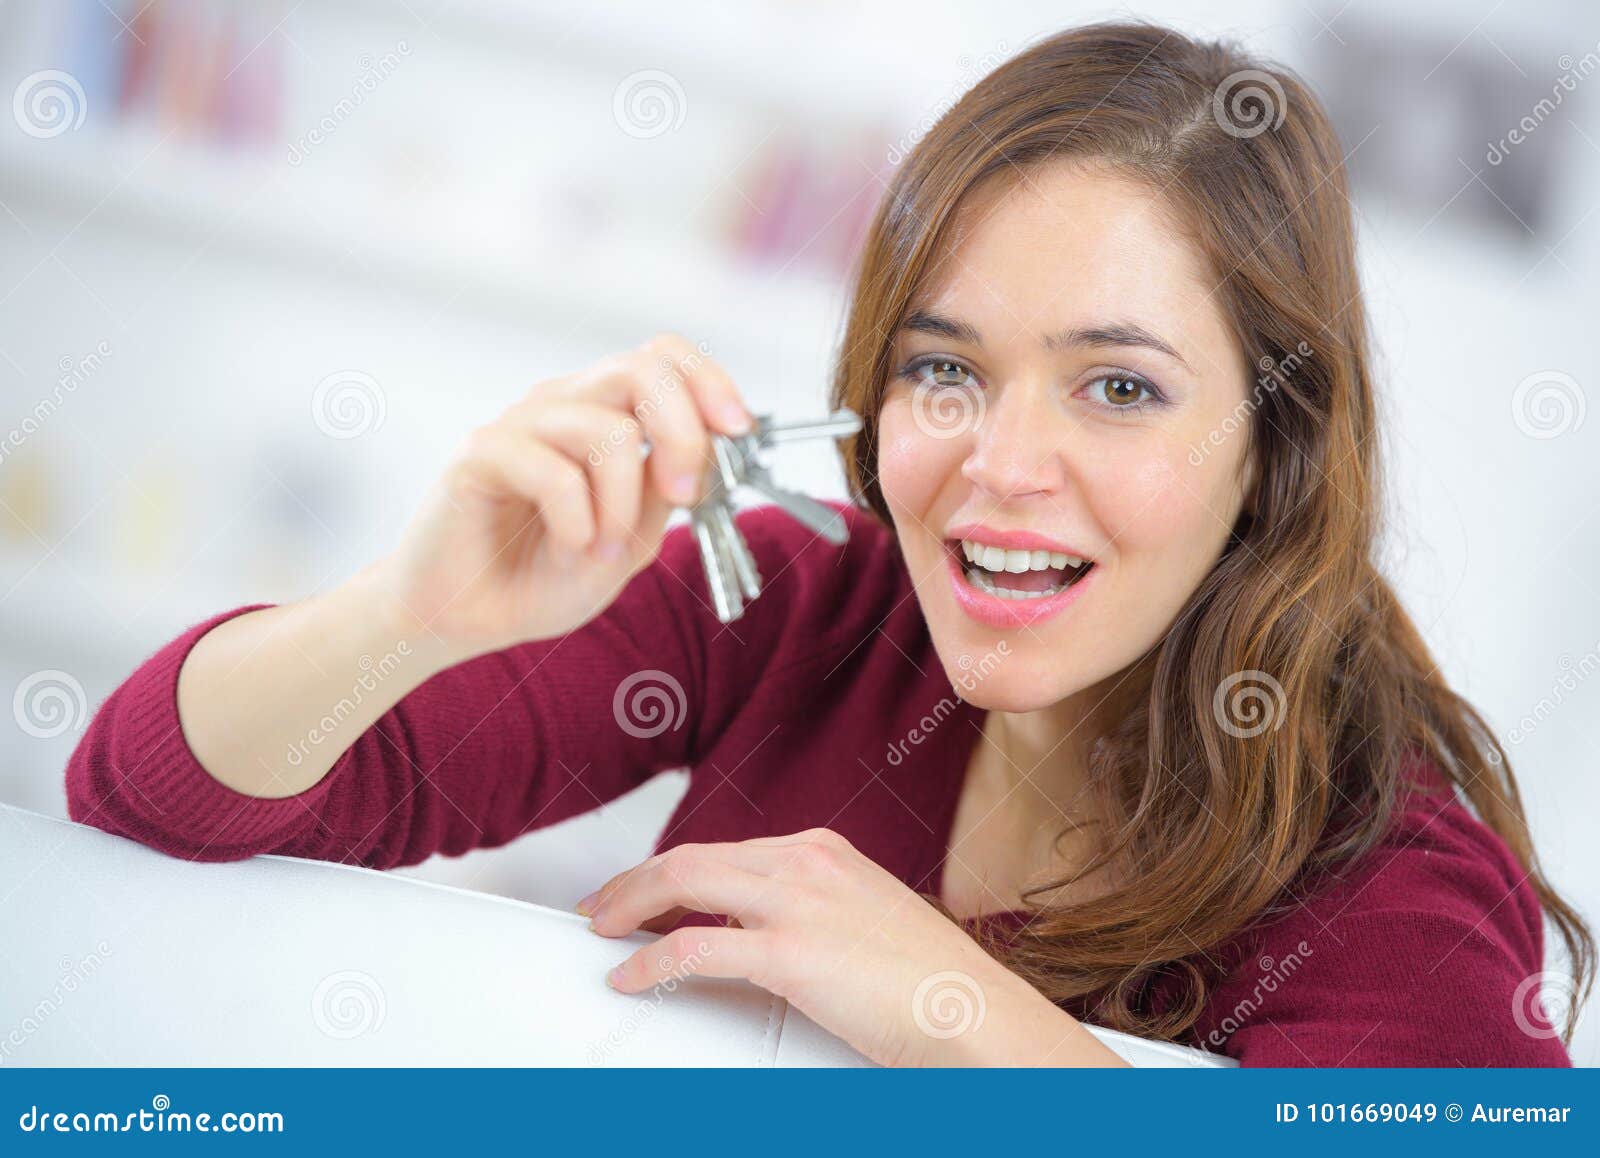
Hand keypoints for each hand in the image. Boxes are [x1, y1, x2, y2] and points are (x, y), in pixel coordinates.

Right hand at [373, 332, 753, 661]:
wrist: (465, 618)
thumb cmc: (541, 576)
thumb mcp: (631, 541)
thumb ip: (667, 493)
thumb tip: (715, 449)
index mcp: (602, 414)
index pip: (663, 357)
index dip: (710, 382)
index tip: (740, 431)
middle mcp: (562, 405)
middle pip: (642, 369)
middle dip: (684, 434)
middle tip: (685, 495)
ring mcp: (519, 426)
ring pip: (607, 430)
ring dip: (624, 506)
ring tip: (603, 553)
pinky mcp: (478, 455)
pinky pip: (553, 472)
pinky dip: (577, 522)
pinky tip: (566, 550)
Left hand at [576, 827, 1114, 1065]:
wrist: (975, 1016)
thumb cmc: (931, 985)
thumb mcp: (864, 921)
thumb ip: (811, 913)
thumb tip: (754, 932)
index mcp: (823, 851)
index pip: (724, 850)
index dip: (669, 871)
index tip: (642, 892)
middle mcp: (806, 862)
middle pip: (691, 856)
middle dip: (634, 880)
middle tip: (602, 907)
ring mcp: (798, 901)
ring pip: (683, 881)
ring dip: (630, 905)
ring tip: (604, 930)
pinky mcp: (791, 951)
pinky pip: (695, 947)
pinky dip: (651, 960)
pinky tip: (632, 976)